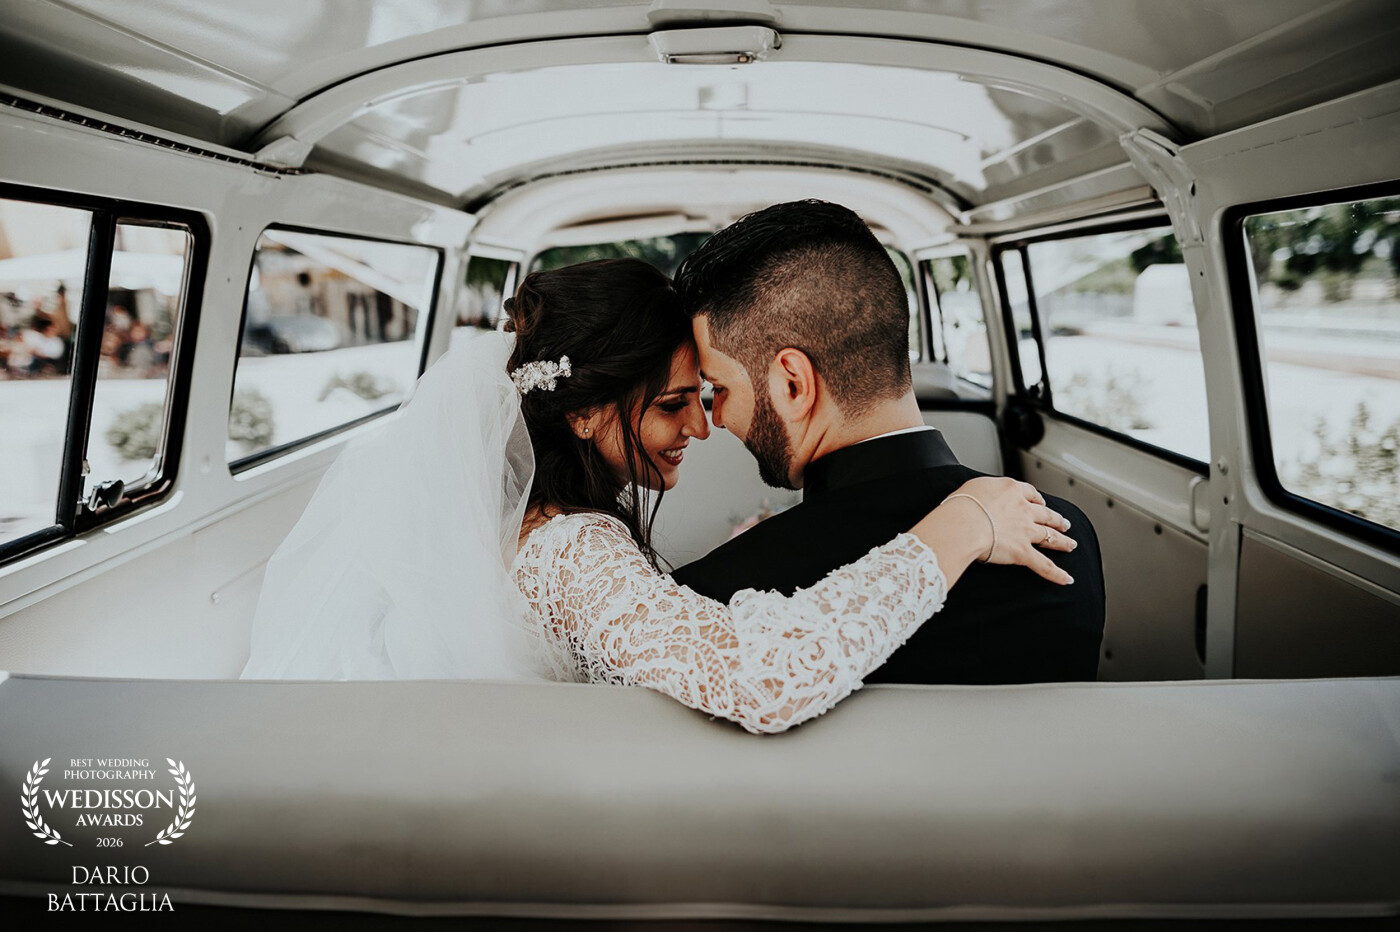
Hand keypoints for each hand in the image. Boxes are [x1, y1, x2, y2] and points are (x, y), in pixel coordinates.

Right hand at [940, 477, 1074, 584]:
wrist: (963, 524)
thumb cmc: (961, 506)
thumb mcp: (973, 487)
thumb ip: (985, 491)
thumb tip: (983, 497)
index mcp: (1011, 491)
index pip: (1030, 493)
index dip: (1037, 499)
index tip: (1040, 502)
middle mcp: (1023, 509)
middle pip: (1046, 514)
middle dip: (1056, 519)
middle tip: (1064, 523)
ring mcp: (1026, 531)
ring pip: (1050, 536)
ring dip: (1062, 541)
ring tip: (1070, 544)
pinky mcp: (1023, 552)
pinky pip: (1044, 565)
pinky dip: (1057, 574)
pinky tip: (1067, 579)